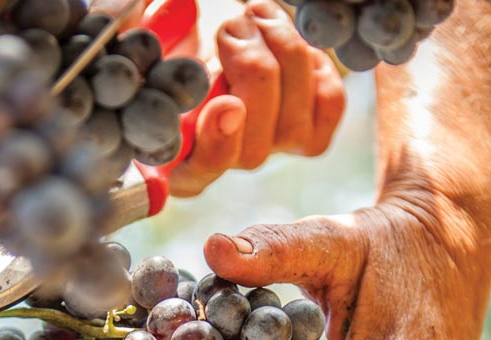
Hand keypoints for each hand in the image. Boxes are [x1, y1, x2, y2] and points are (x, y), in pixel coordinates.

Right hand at [170, 1, 343, 197]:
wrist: (220, 29)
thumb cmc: (180, 36)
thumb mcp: (161, 44)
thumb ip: (164, 56)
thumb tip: (178, 47)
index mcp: (177, 157)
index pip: (200, 173)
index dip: (218, 145)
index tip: (226, 104)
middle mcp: (225, 162)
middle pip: (254, 152)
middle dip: (252, 74)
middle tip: (234, 25)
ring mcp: (270, 151)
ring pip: (294, 126)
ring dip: (281, 54)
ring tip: (256, 15)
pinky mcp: (311, 132)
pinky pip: (329, 105)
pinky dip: (316, 66)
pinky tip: (290, 42)